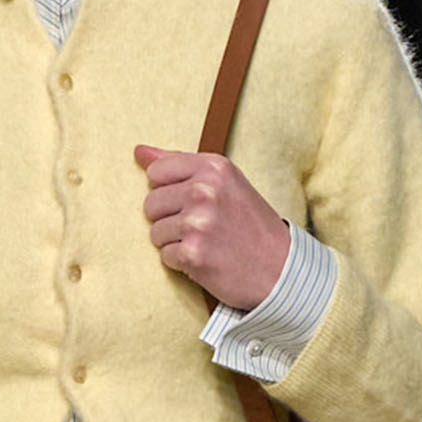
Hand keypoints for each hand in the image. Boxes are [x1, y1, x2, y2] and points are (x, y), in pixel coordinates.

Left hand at [134, 144, 294, 310]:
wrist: (282, 269)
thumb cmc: (252, 226)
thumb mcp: (225, 184)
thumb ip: (181, 164)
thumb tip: (139, 151)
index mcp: (214, 168)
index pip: (157, 171)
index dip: (170, 190)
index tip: (195, 202)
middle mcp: (204, 190)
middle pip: (151, 203)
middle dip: (170, 219)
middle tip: (203, 227)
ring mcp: (198, 222)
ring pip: (155, 231)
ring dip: (176, 242)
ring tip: (206, 243)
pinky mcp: (193, 253)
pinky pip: (165, 256)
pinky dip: (183, 262)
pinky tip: (207, 260)